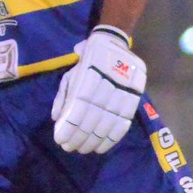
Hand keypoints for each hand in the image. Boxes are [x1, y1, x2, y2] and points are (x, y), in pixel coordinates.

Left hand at [52, 25, 145, 154]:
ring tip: (85, 150)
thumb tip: (57, 119)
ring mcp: (124, 90)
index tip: (61, 140)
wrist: (115, 43)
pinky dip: (113, 137)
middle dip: (81, 136)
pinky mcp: (135, 95)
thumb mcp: (71, 73)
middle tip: (71, 149)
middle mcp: (108, 83)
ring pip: (109, 121)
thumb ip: (64, 96)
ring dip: (96, 140)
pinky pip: (125, 121)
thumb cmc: (88, 61)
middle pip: (93, 117)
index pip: (79, 107)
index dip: (70, 126)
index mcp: (89, 75)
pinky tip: (103, 147)